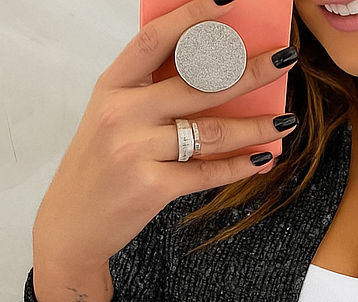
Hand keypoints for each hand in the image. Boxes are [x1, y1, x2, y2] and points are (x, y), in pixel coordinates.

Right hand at [32, 0, 298, 301]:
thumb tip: (215, 76)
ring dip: (256, 126)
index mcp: (112, 87)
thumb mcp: (113, 119)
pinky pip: (209, 172)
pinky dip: (241, 165)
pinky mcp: (153, 187)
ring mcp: (136, 150)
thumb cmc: (100, 168)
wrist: (72, 224)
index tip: (228, 1)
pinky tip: (264, 157)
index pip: (156, 39)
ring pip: (211, 131)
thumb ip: (151, 94)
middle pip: (198, 84)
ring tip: (286, 120)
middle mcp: (122, 113)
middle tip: (284, 60)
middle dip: (249, 70)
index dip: (193, 16)